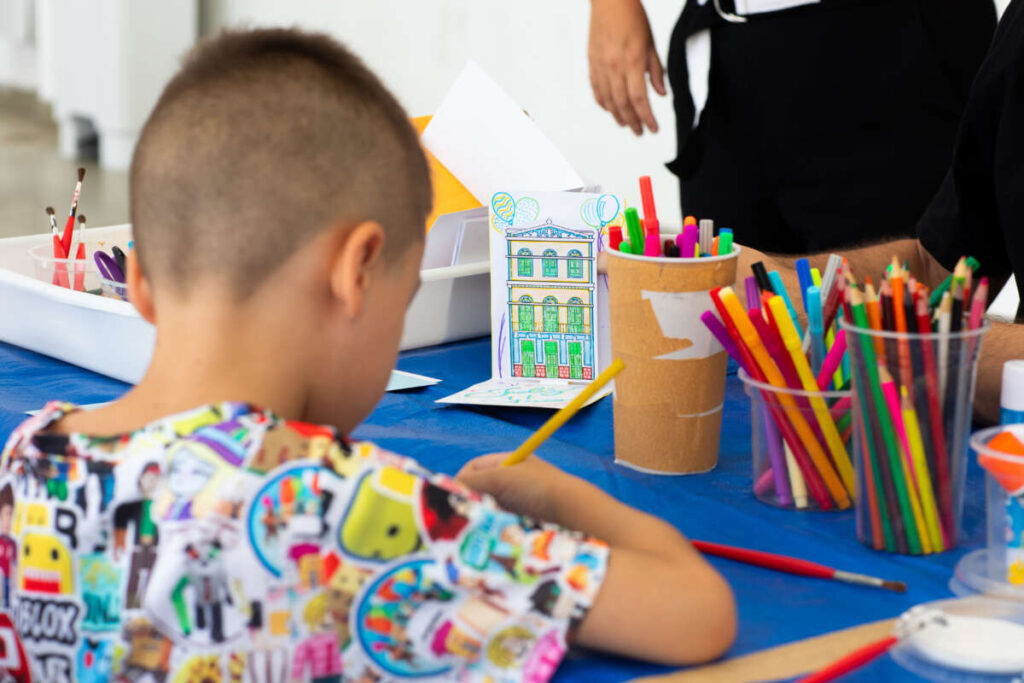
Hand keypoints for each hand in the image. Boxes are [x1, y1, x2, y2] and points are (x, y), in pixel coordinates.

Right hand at [456, 453, 576, 522]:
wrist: (573, 512)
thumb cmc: (538, 487)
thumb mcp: (502, 478)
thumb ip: (472, 482)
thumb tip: (442, 488)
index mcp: (506, 463)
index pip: (472, 469)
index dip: (461, 481)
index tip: (454, 497)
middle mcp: (509, 480)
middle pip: (477, 490)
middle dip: (469, 501)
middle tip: (463, 514)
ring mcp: (515, 500)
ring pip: (485, 509)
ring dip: (480, 516)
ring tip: (477, 525)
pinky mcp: (520, 520)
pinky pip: (497, 522)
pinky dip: (491, 527)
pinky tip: (489, 533)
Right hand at [588, 0, 666, 134]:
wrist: (610, 1)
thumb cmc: (632, 17)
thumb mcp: (651, 44)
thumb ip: (655, 71)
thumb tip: (660, 94)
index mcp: (632, 61)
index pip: (639, 98)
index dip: (646, 117)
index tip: (653, 128)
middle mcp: (614, 66)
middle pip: (623, 104)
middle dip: (632, 121)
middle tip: (640, 132)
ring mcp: (601, 66)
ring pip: (608, 99)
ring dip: (617, 116)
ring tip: (626, 124)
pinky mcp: (592, 62)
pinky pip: (596, 89)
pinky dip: (603, 102)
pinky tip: (610, 109)